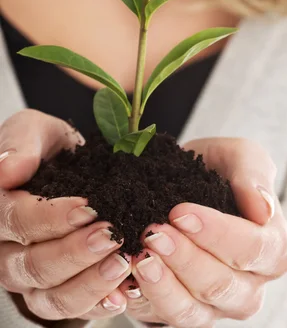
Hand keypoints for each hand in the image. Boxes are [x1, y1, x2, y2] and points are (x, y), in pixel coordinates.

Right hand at [0, 110, 131, 322]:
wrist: (69, 165)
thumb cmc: (46, 148)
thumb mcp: (35, 130)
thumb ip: (21, 143)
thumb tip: (7, 169)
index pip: (15, 221)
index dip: (51, 218)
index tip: (88, 207)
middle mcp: (6, 251)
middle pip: (33, 265)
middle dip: (75, 252)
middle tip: (111, 234)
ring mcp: (28, 277)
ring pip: (50, 296)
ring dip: (89, 282)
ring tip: (123, 261)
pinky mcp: (53, 292)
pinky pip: (69, 308)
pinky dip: (96, 303)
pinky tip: (123, 292)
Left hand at [121, 138, 286, 326]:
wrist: (188, 179)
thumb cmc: (221, 169)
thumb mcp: (241, 156)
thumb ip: (254, 174)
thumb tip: (264, 208)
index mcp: (274, 249)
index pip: (254, 250)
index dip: (218, 234)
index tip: (181, 212)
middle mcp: (249, 286)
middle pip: (222, 286)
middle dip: (184, 258)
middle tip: (153, 232)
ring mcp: (216, 306)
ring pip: (193, 312)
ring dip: (163, 285)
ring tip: (139, 255)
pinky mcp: (183, 312)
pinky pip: (165, 317)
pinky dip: (144, 298)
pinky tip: (128, 274)